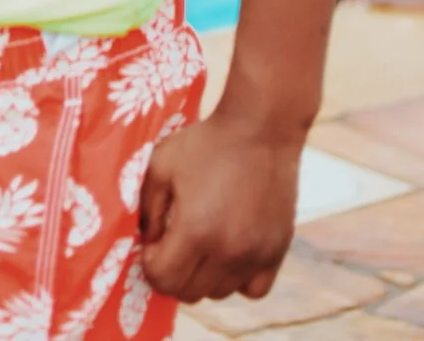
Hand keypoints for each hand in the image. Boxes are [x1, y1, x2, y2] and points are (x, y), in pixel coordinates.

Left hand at [140, 111, 301, 302]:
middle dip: (172, 273)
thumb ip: (147, 209)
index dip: (150, 264)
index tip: (152, 244)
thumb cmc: (206, 143)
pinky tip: (229, 252)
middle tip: (172, 245)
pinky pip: (253, 289)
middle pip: (189, 292)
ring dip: (203, 276)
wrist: (260, 129)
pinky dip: (237, 279)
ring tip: (201, 243)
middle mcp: (227, 251)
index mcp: (195, 230)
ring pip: (219, 293)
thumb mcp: (162, 165)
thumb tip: (147, 241)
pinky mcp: (276, 251)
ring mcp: (255, 255)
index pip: (163, 279)